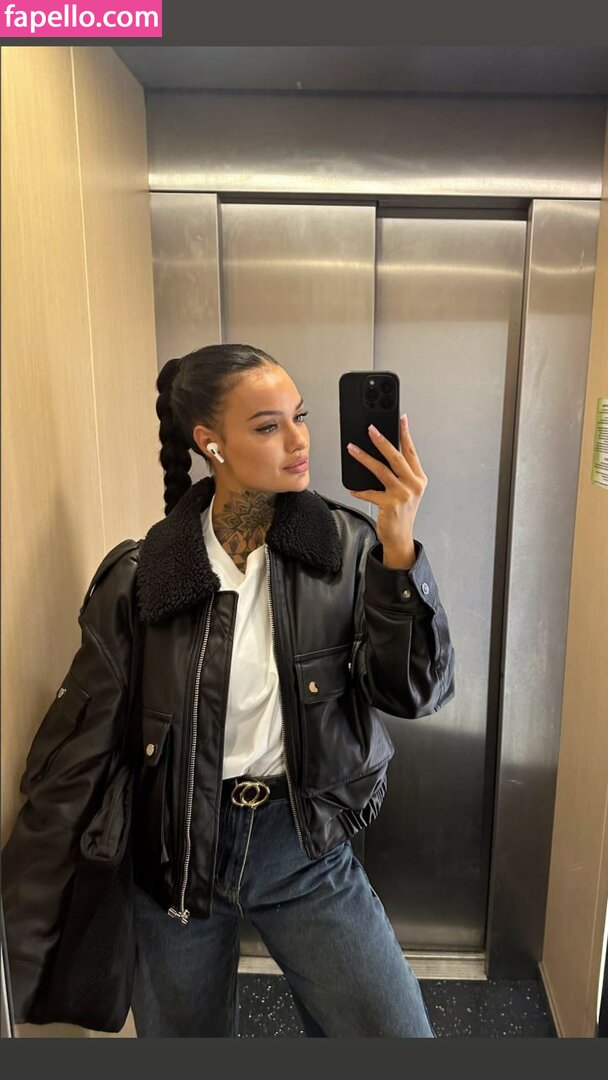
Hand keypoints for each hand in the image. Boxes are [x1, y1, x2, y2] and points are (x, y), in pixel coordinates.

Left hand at [347, 414, 427, 563]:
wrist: (400, 537)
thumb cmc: (401, 512)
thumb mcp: (406, 490)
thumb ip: (398, 473)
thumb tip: (381, 453)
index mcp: (419, 478)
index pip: (411, 451)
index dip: (406, 433)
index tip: (401, 418)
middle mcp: (414, 485)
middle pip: (397, 457)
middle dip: (382, 440)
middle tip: (371, 429)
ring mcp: (403, 495)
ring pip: (381, 470)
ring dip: (364, 458)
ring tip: (352, 448)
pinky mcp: (390, 505)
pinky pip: (370, 492)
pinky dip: (360, 490)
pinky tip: (352, 488)